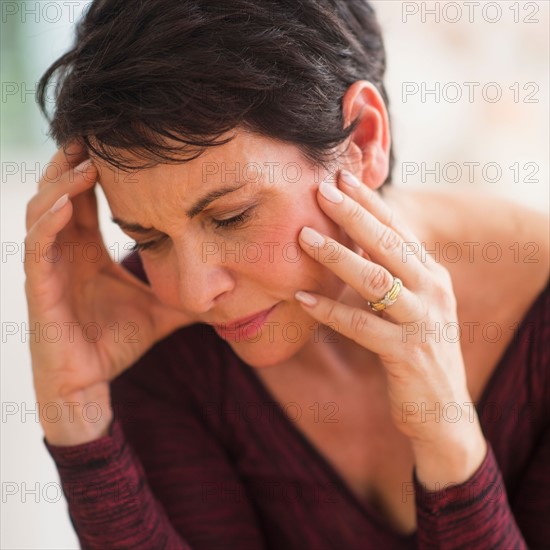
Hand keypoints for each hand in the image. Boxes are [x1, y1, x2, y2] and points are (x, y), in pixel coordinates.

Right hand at [24, 142, 192, 443]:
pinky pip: (36, 249)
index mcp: (88, 249)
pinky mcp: (39, 291)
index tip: (120, 142)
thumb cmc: (119, 341)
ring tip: (83, 160)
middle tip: (95, 132)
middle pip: (60, 193)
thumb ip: (189, 288)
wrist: (92, 382)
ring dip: (60, 185)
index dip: (96, 168)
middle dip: (72, 161)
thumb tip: (232, 281)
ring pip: (43, 213)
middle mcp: (64, 251)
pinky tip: (66, 205)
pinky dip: (48, 224)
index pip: (86, 198)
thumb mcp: (162, 306)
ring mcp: (47, 268)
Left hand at [294, 169, 486, 484]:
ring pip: (376, 280)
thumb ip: (390, 275)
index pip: (399, 229)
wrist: (443, 411)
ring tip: (304, 236)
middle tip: (321, 190)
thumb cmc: (416, 350)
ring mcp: (422, 322)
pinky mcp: (407, 354)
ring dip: (337, 256)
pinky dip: (330, 311)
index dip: (370, 202)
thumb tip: (354, 243)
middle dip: (353, 215)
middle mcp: (433, 291)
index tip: (341, 178)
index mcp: (432, 275)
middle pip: (388, 245)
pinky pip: (362, 327)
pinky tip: (301, 298)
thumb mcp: (410, 306)